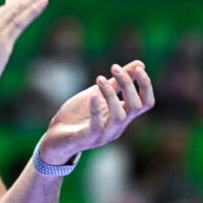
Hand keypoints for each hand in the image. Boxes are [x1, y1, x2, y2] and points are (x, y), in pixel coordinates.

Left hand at [40, 61, 154, 164]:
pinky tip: (93, 96)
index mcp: (123, 116)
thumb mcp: (98, 93)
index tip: (138, 68)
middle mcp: (118, 127)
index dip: (146, 86)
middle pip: (135, 106)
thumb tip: (140, 64)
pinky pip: (97, 126)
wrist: (56, 137)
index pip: (146, 103)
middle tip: (114, 68)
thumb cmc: (79, 115)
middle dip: (127, 85)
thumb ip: (117, 82)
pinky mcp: (88, 139)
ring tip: (99, 79)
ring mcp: (104, 135)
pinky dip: (96, 110)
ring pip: (119, 116)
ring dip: (111, 95)